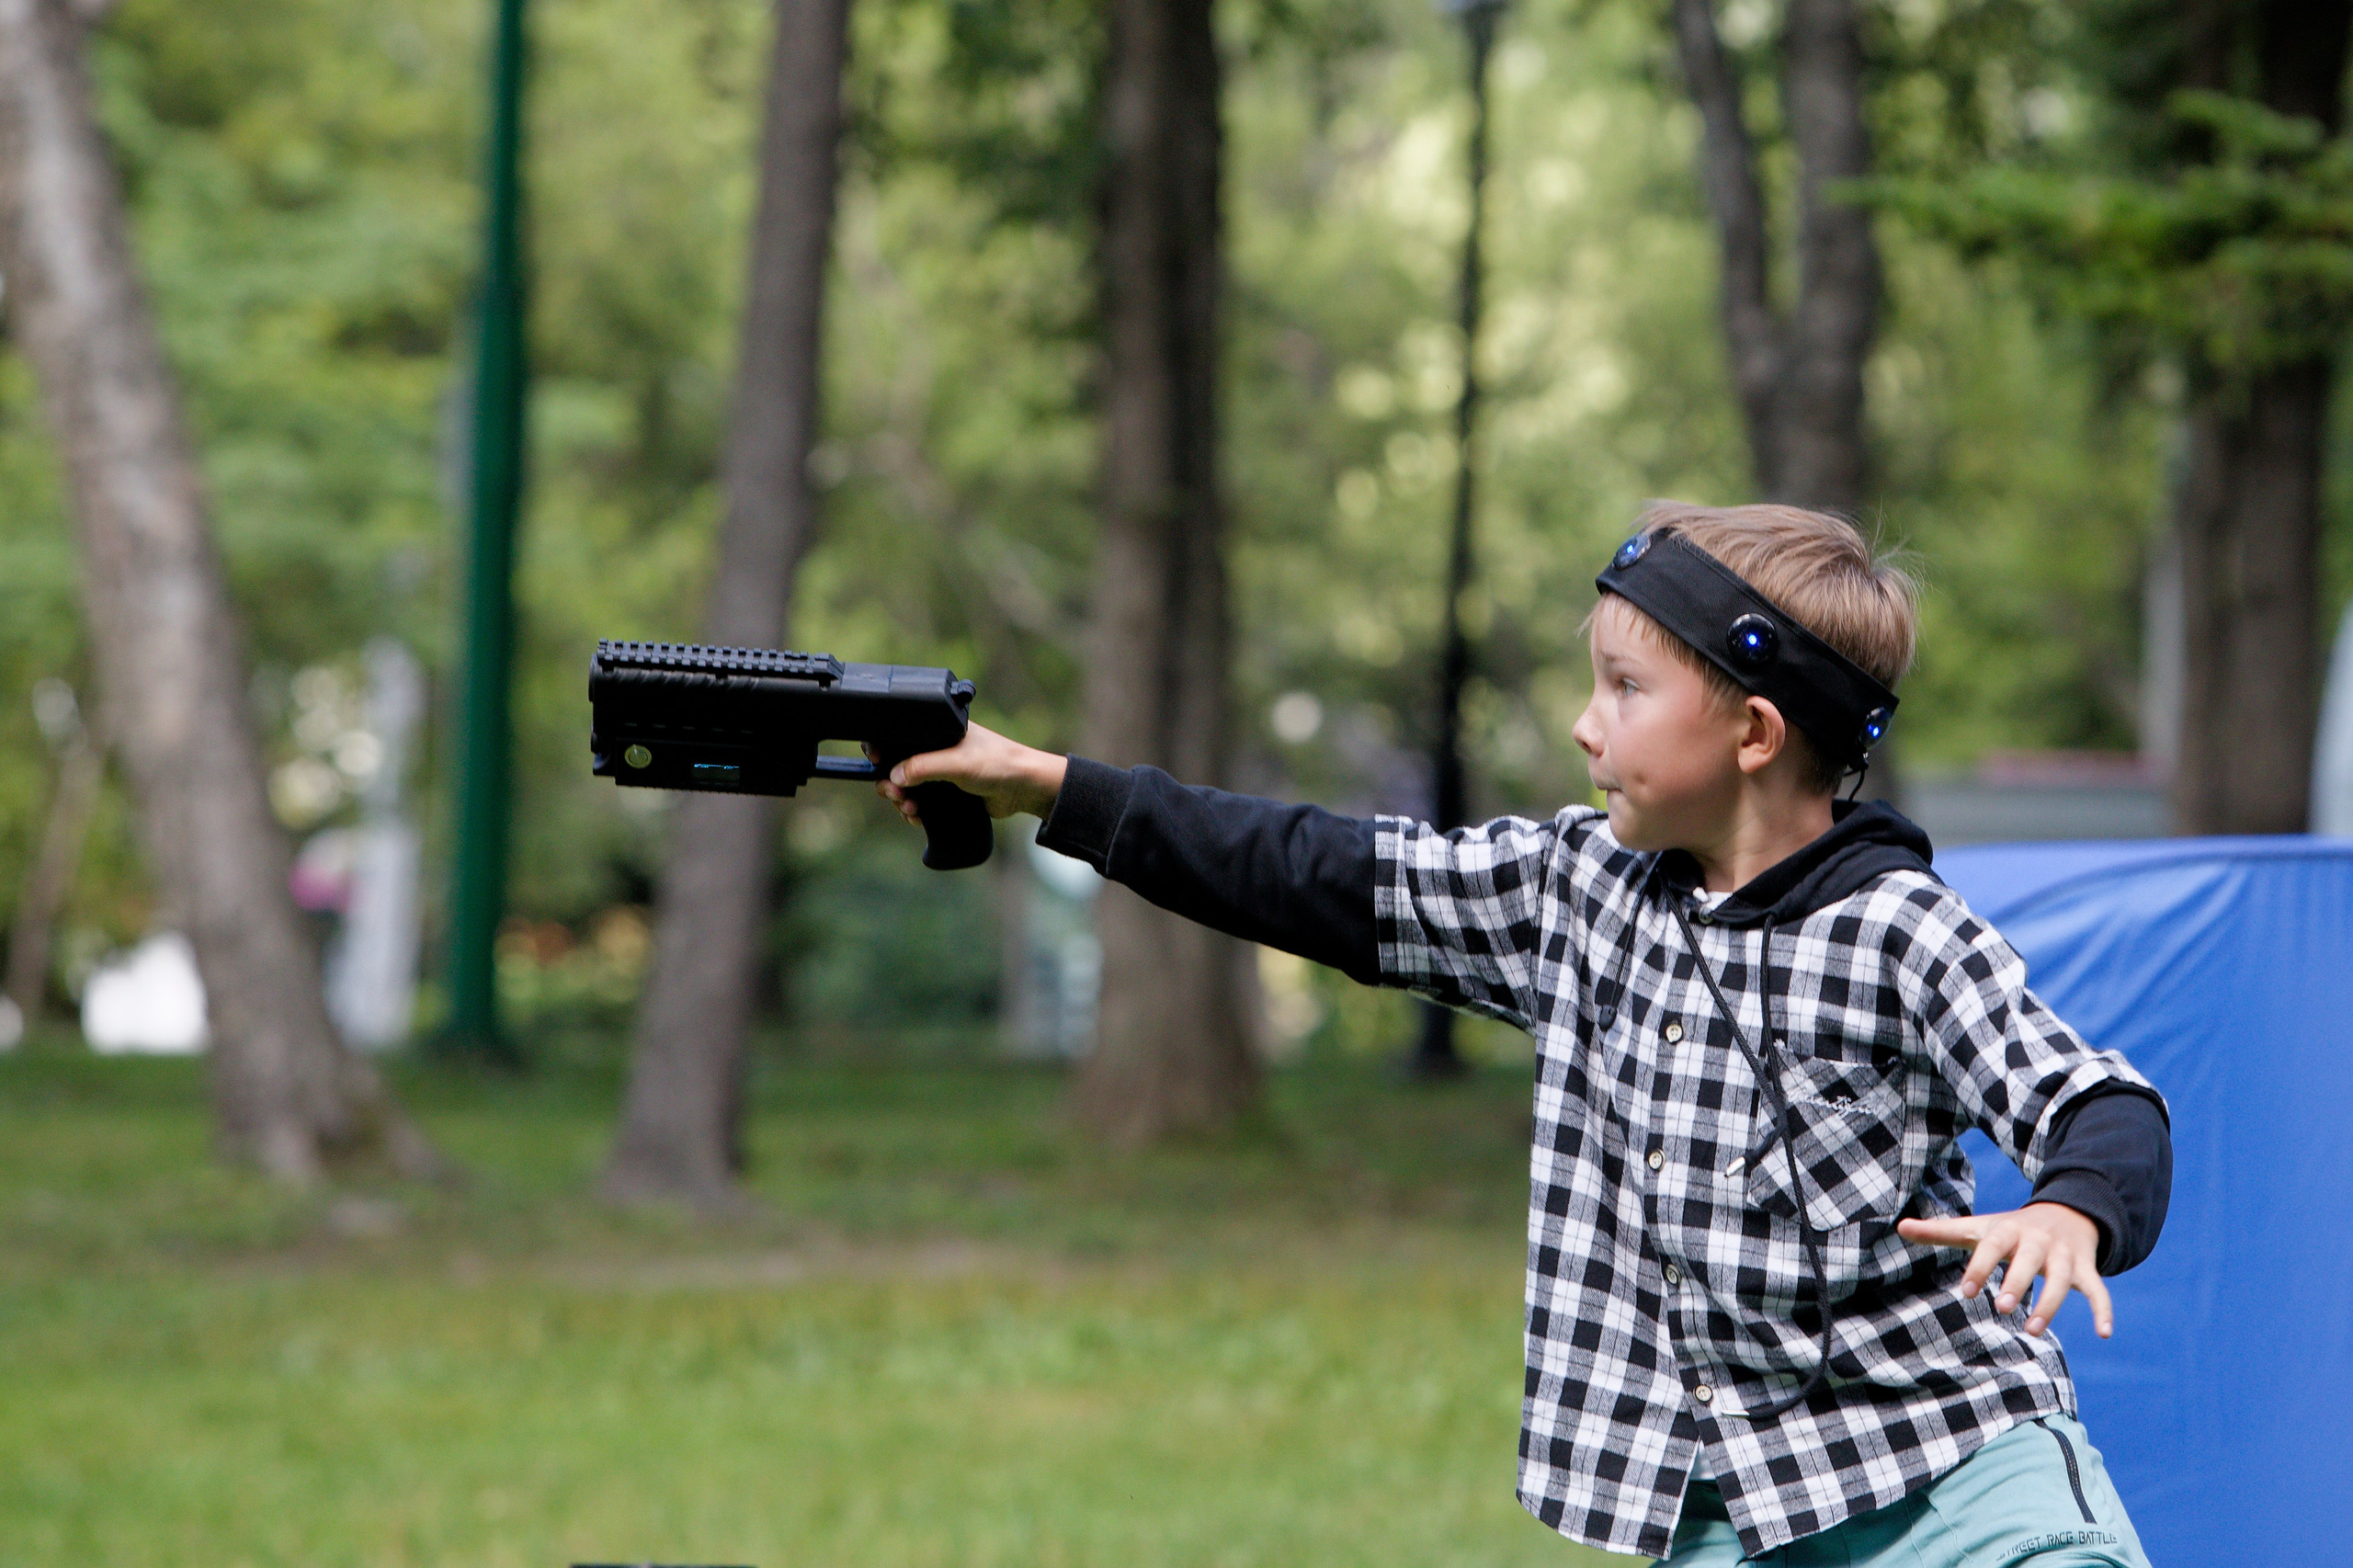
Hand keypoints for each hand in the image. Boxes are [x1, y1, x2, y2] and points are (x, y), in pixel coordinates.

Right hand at [872, 721, 1067, 824]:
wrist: (1024, 788)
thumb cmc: (998, 763)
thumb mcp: (957, 762)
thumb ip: (924, 766)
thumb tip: (894, 776)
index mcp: (936, 730)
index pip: (899, 736)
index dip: (882, 750)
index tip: (876, 763)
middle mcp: (936, 748)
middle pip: (897, 764)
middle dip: (891, 782)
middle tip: (896, 795)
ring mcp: (941, 771)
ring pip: (907, 786)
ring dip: (902, 799)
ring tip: (910, 810)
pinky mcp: (947, 792)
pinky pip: (921, 801)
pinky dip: (914, 810)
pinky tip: (917, 818)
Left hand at [1896, 1202, 2112, 1338]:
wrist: (2065, 1211)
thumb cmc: (2010, 1229)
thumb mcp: (1978, 1227)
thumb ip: (1940, 1231)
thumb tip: (1900, 1227)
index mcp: (2008, 1230)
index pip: (1991, 1246)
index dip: (1980, 1267)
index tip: (1967, 1291)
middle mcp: (2038, 1241)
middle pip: (2029, 1262)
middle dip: (2017, 1283)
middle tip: (2001, 1307)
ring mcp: (2065, 1256)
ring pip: (2063, 1280)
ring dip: (2050, 1304)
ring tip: (2031, 1330)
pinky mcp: (2087, 1269)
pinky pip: (2099, 1290)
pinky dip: (2104, 1310)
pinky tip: (2104, 1333)